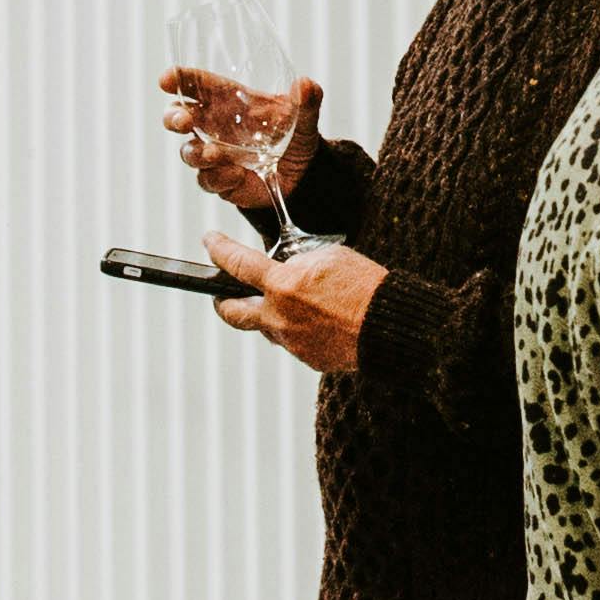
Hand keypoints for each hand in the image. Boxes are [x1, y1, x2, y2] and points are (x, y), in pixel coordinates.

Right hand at [155, 60, 319, 211]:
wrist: (303, 175)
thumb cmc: (296, 135)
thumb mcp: (305, 117)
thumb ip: (307, 100)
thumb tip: (305, 85)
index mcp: (227, 100)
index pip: (196, 84)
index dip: (178, 79)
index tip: (166, 79)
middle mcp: (214, 125)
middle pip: (177, 117)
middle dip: (173, 117)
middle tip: (183, 122)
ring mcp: (213, 154)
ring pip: (188, 152)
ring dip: (196, 153)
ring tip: (215, 155)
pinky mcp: (219, 180)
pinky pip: (207, 180)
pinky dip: (218, 177)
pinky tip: (235, 175)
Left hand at [207, 231, 381, 377]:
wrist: (388, 325)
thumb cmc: (364, 287)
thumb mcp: (327, 257)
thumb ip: (298, 262)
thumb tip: (286, 266)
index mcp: (282, 285)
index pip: (237, 264)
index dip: (219, 250)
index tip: (210, 242)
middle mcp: (279, 316)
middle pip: (232, 312)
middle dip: (222, 301)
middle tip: (222, 294)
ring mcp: (291, 341)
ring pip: (268, 327)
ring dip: (272, 314)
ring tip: (297, 303)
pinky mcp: (306, 358)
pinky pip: (292, 341)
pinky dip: (298, 329)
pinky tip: (319, 320)